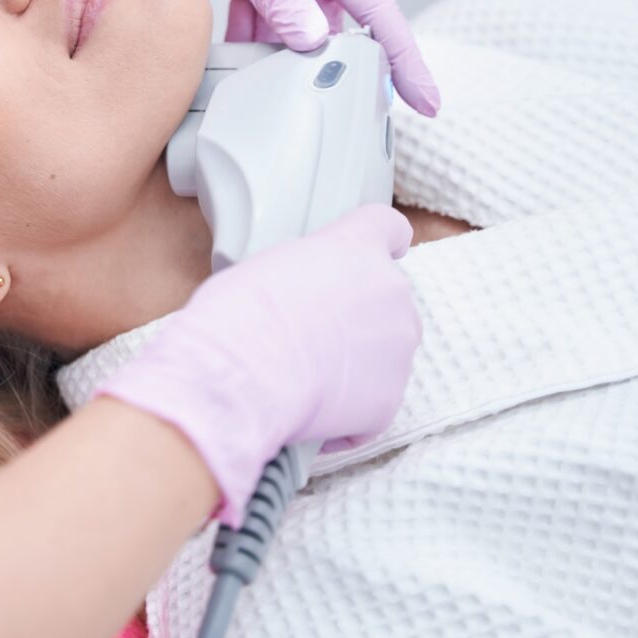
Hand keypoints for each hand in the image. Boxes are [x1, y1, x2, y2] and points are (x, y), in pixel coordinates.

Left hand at [39, 0, 439, 115]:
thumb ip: (283, 0)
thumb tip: (314, 44)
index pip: (380, 10)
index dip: (405, 59)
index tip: (427, 100)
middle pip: (339, 24)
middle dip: (334, 65)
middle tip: (338, 111)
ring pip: (297, 26)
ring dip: (285, 58)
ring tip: (280, 97)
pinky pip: (265, 18)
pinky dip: (255, 42)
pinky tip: (243, 68)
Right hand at [92, 205, 420, 526]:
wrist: (244, 376)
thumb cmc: (240, 315)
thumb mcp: (268, 266)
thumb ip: (307, 271)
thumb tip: (306, 292)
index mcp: (356, 247)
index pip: (389, 227)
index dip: (383, 243)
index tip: (380, 252)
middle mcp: (389, 291)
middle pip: (386, 297)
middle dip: (358, 314)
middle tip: (313, 332)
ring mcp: (397, 348)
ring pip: (385, 351)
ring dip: (356, 362)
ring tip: (306, 377)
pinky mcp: (389, 400)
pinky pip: (373, 403)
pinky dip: (349, 409)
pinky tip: (311, 410)